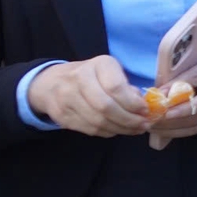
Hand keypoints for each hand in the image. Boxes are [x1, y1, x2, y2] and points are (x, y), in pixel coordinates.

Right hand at [27, 55, 151, 136]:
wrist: (51, 82)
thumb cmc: (91, 76)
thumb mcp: (110, 71)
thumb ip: (126, 86)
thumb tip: (142, 105)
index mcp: (97, 65)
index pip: (116, 87)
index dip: (132, 103)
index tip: (145, 110)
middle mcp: (79, 79)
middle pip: (106, 107)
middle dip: (128, 120)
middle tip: (143, 125)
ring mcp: (66, 99)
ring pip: (98, 122)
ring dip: (120, 129)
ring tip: (135, 129)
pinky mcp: (61, 116)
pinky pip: (89, 129)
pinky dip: (107, 132)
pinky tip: (117, 129)